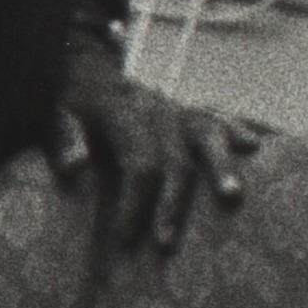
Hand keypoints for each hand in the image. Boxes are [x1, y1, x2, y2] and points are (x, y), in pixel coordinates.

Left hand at [50, 43, 265, 254]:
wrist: (82, 64)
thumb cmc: (65, 99)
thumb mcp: (52, 111)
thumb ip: (62, 136)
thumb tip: (74, 166)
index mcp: (120, 109)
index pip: (139, 161)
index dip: (135, 202)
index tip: (124, 238)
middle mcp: (154, 106)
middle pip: (176, 157)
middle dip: (173, 203)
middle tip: (165, 243)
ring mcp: (175, 106)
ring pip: (206, 133)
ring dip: (220, 166)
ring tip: (232, 196)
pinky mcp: (187, 109)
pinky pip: (218, 117)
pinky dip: (238, 129)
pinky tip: (256, 145)